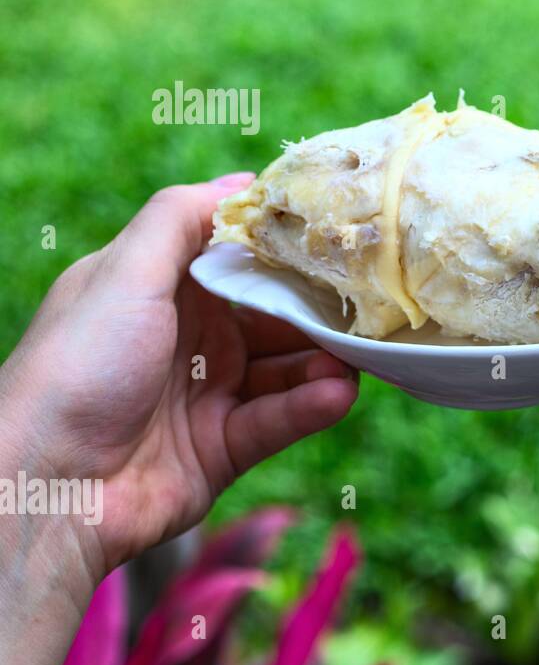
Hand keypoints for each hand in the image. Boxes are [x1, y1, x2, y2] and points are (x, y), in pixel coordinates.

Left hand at [0, 174, 357, 664]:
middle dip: (319, 309)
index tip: (337, 235)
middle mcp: (190, 337)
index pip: (240, 258)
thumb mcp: (124, 272)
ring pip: (286, 368)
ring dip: (324, 360)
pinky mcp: (224, 447)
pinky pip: (280, 419)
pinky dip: (311, 405)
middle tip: (367, 302)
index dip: (286, 249)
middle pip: (274, 315)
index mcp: (161, 289)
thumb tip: (247, 180)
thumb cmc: (77, 366)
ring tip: (358, 356)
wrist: (46, 484)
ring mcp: (209, 394)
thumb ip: (181, 218)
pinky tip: (338, 392)